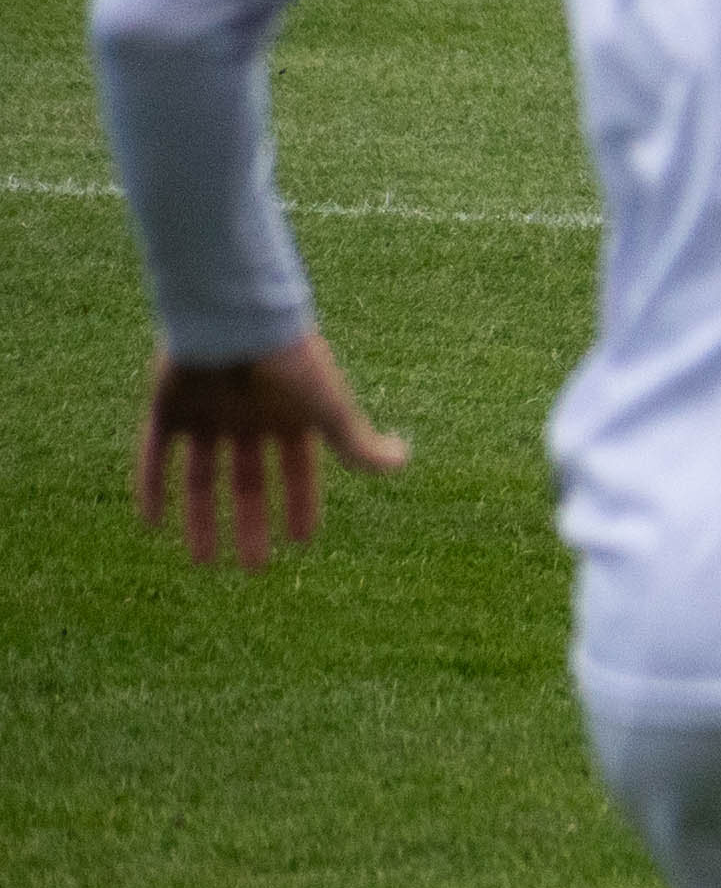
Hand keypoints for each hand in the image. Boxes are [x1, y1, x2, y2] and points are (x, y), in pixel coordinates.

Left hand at [138, 335, 407, 569]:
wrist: (234, 318)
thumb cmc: (290, 362)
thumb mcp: (330, 408)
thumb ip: (359, 442)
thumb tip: (402, 461)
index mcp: (290, 416)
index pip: (297, 470)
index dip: (300, 504)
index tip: (301, 541)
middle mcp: (249, 419)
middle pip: (249, 482)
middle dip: (253, 525)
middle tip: (254, 569)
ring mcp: (208, 414)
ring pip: (202, 477)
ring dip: (203, 519)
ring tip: (204, 563)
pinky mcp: (168, 408)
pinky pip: (157, 454)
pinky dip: (152, 487)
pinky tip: (151, 523)